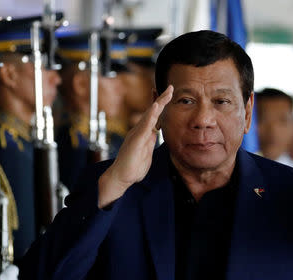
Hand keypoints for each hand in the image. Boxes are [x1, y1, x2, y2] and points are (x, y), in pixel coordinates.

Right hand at [98, 85, 173, 207]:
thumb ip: (150, 143)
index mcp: (143, 134)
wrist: (120, 178)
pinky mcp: (135, 140)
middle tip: (171, 88)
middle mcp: (139, 131)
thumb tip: (156, 135)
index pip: (154, 117)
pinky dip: (151, 115)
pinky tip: (156, 107)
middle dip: (162, 99)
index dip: (160, 105)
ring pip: (149, 115)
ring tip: (167, 93)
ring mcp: (136, 135)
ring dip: (158, 103)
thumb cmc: (132, 168)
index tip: (168, 94)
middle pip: (152, 112)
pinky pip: (145, 126)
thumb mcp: (146, 153)